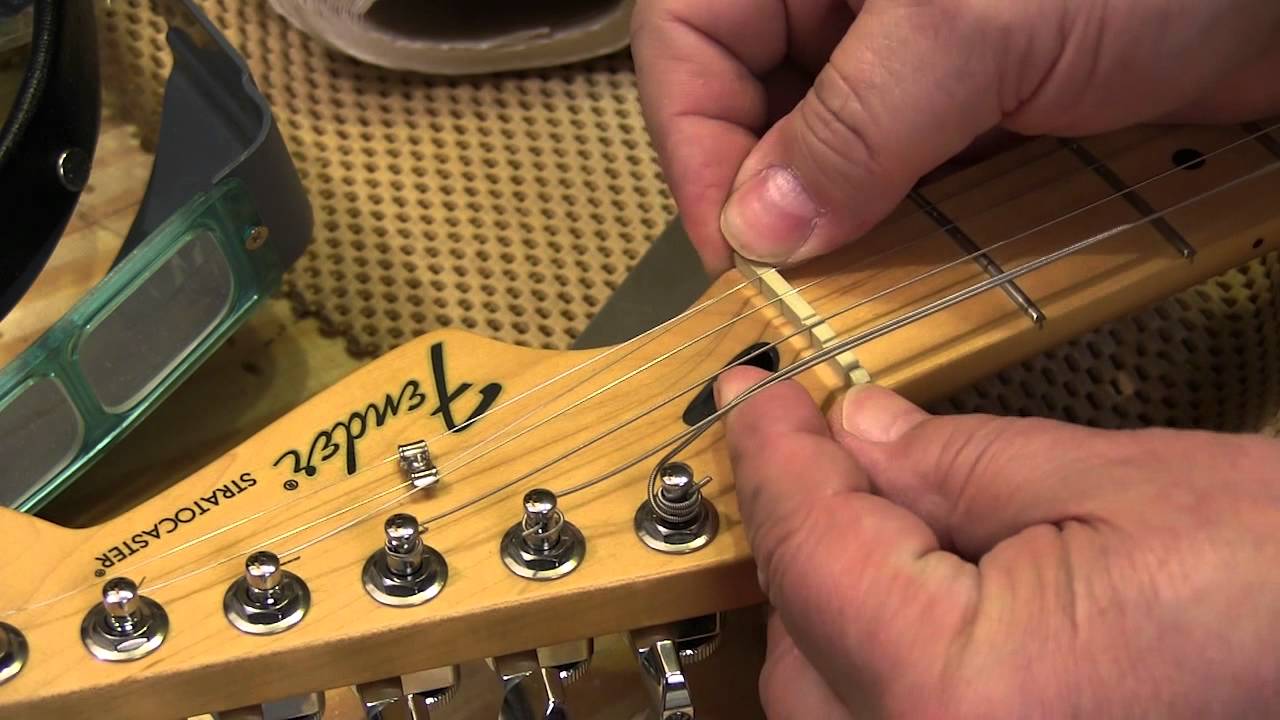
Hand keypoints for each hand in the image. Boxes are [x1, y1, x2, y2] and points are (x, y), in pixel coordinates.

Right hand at [631, 0, 1279, 272]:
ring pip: (820, 147)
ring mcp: (907, 48)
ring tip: (852, 288)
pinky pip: (896, 168)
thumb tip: (758, 228)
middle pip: (747, 101)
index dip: (694, 144)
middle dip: (766, 194)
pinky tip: (914, 264)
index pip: (691, 38)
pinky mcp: (966, 97)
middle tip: (793, 286)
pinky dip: (898, 221)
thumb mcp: (974, 28)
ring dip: (833, 220)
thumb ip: (855, 127)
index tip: (733, 247)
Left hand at [715, 366, 1279, 717]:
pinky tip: (916, 595)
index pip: (810, 550)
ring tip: (872, 514)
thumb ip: (955, 464)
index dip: (773, 455)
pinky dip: (877, 660)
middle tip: (818, 442)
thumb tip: (858, 434)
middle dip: (801, 531)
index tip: (753, 396)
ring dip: (829, 602)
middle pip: (797, 642)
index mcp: (959, 692)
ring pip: (826, 700)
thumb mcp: (1116, 486)